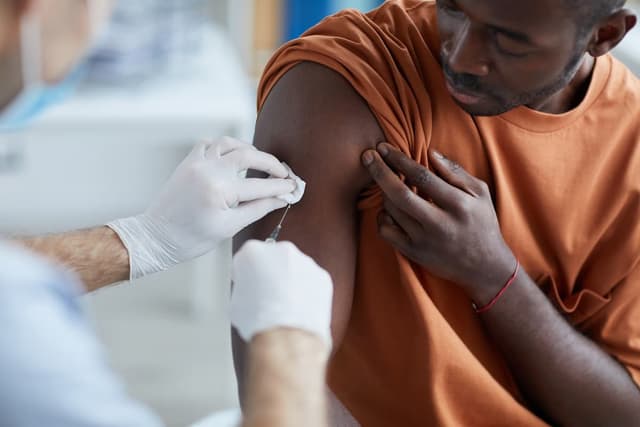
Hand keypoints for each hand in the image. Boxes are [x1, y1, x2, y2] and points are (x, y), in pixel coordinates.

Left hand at [108, 137, 296, 279]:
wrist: (156, 237)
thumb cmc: (191, 239)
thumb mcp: (229, 227)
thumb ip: (257, 209)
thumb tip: (280, 200)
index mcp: (219, 190)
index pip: (260, 185)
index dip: (281, 186)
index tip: (295, 187)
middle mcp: (208, 170)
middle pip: (249, 156)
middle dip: (271, 164)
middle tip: (284, 173)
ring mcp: (196, 163)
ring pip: (229, 143)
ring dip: (248, 149)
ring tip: (261, 162)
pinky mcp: (188, 162)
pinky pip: (209, 144)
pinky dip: (224, 146)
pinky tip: (233, 156)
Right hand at [231, 240, 333, 348]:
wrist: (285, 335)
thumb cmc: (258, 320)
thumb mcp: (236, 300)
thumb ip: (244, 285)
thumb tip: (249, 292)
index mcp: (253, 251)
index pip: (247, 256)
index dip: (246, 273)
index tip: (247, 283)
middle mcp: (281, 251)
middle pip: (274, 258)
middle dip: (271, 273)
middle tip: (267, 295)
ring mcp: (305, 262)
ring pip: (296, 268)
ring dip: (291, 281)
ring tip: (284, 305)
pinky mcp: (322, 276)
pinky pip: (312, 281)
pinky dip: (308, 292)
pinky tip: (299, 308)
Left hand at [362, 143, 516, 304]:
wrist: (484, 267)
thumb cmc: (482, 223)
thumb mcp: (479, 193)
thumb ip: (455, 171)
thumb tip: (430, 153)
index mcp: (458, 204)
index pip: (422, 177)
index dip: (399, 160)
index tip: (383, 147)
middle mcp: (439, 224)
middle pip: (400, 194)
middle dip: (379, 171)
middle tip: (367, 155)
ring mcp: (423, 240)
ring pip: (391, 210)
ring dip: (383, 191)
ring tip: (386, 180)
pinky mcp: (413, 253)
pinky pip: (386, 231)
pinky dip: (382, 216)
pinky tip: (390, 208)